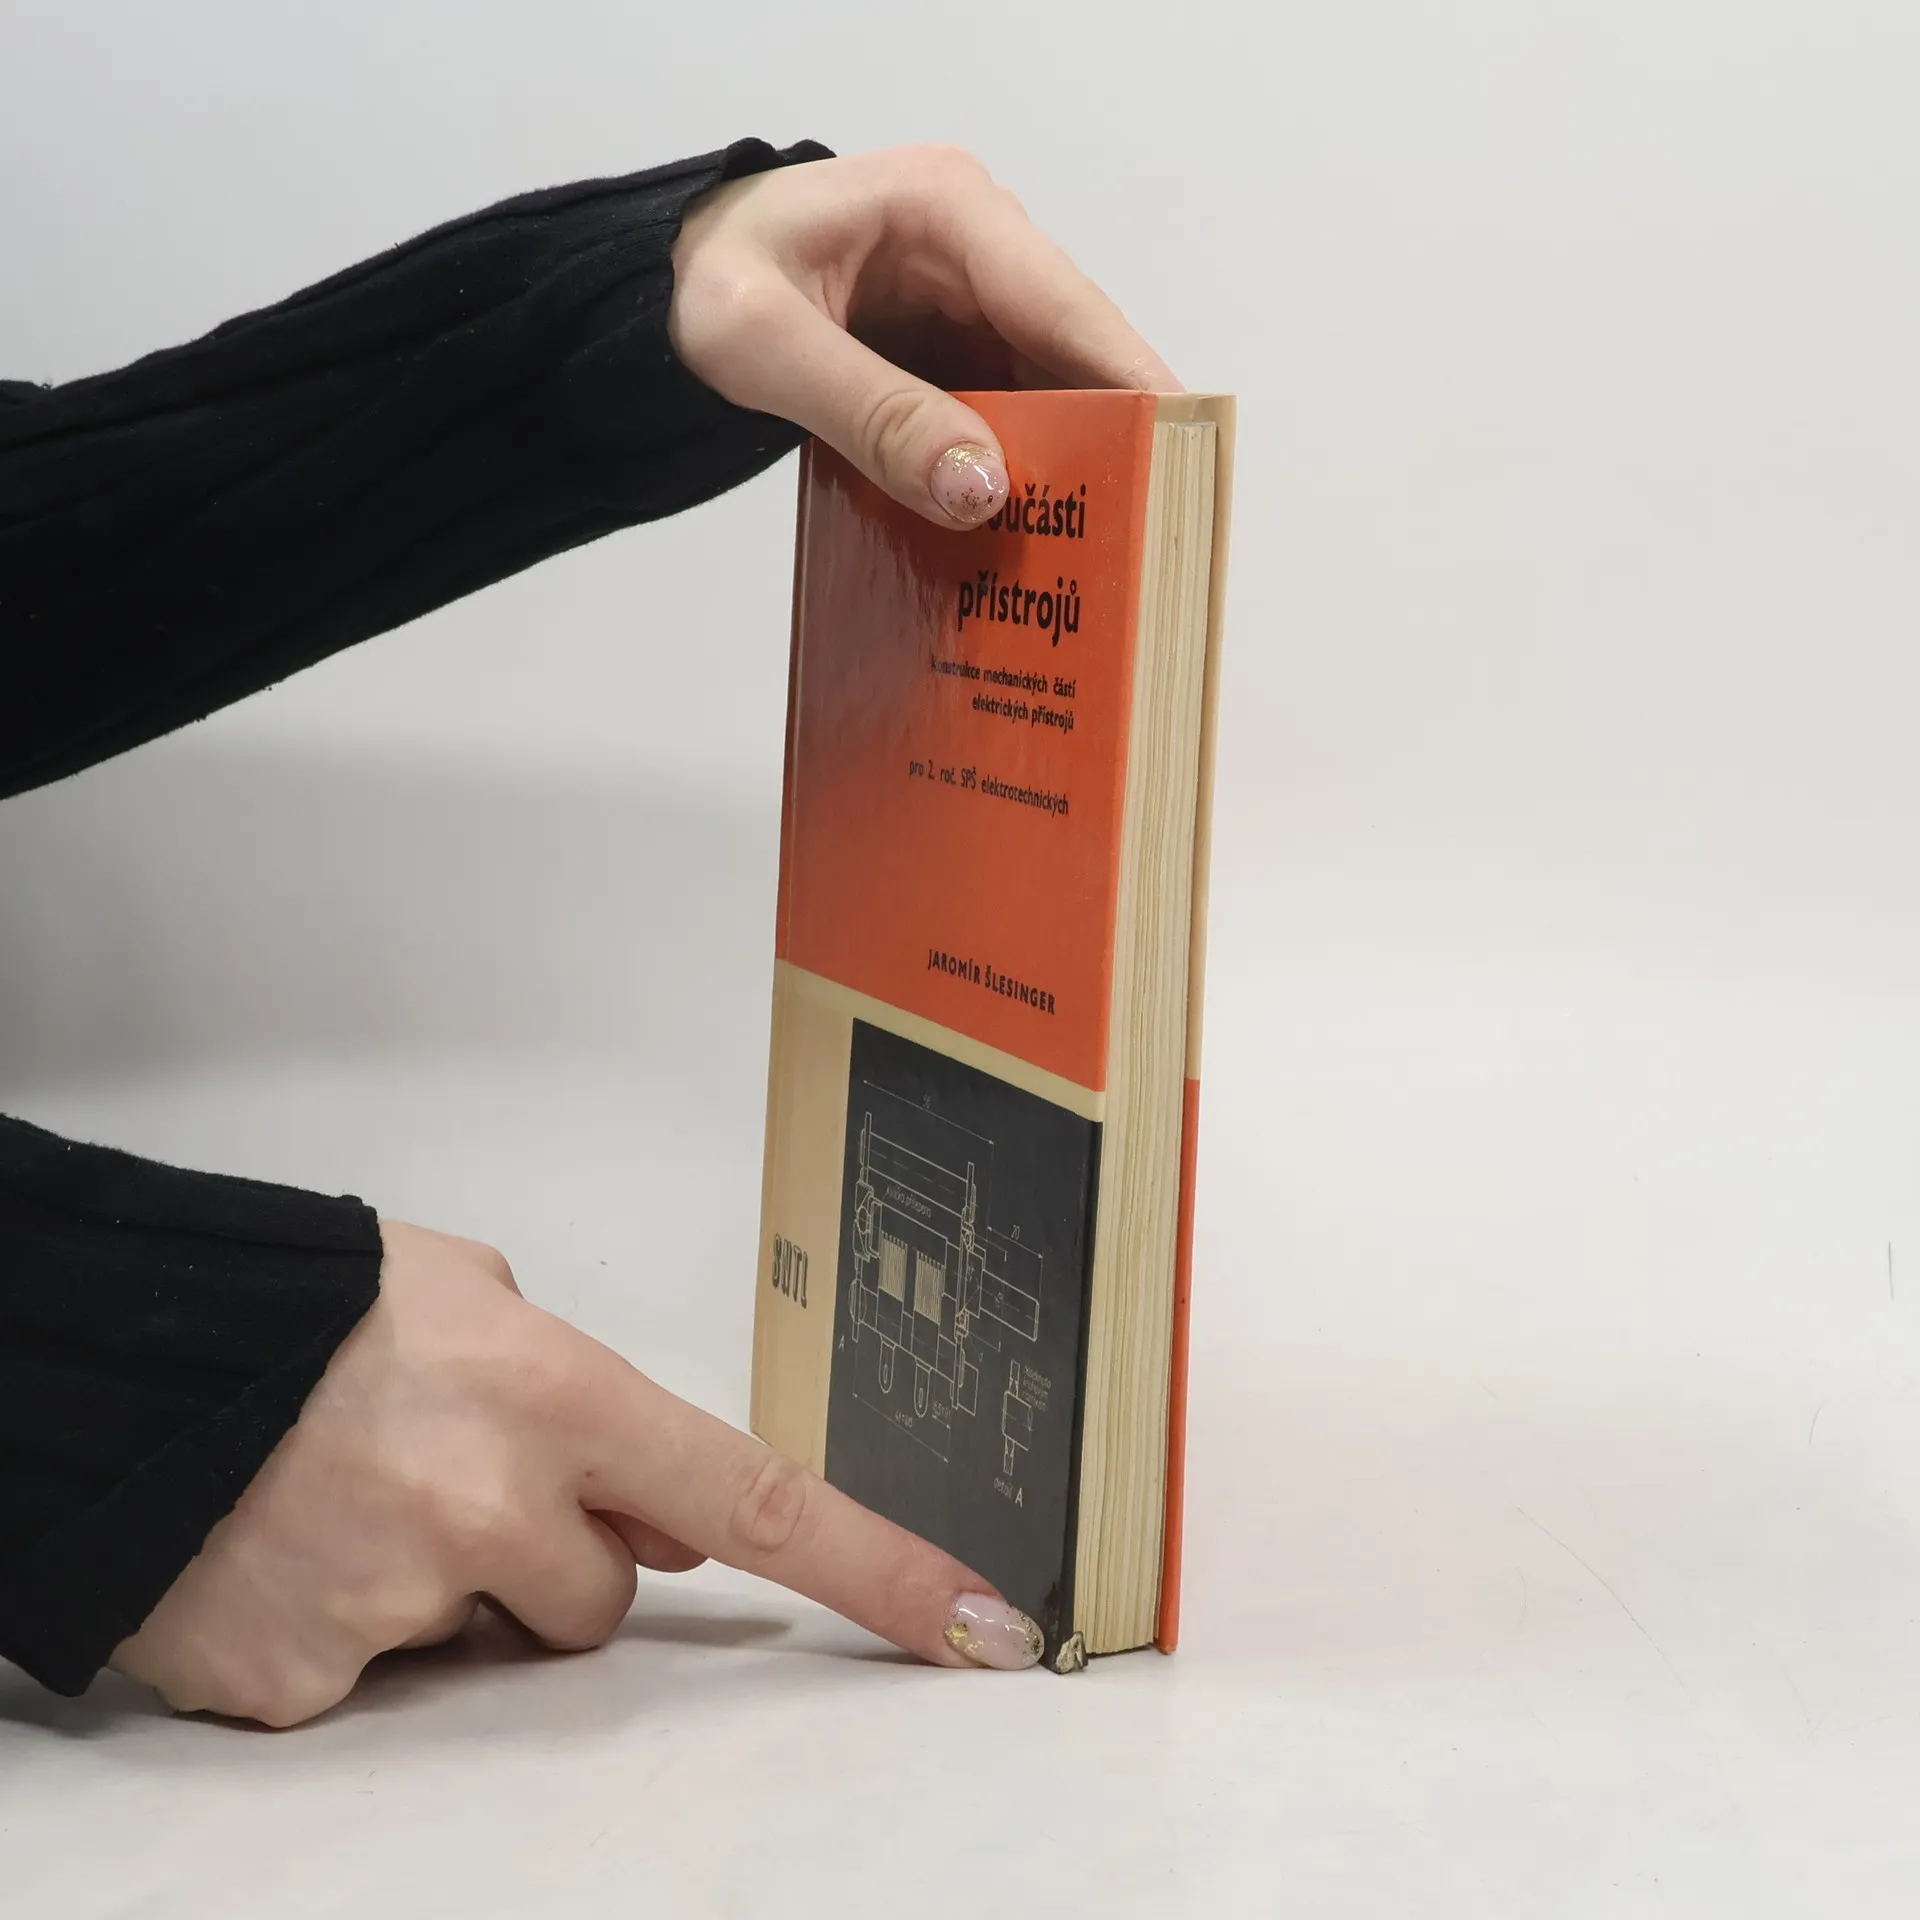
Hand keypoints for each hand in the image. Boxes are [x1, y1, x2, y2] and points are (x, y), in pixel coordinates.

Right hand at [111, 1222, 1043, 1725]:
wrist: (130, 1353)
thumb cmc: (313, 1308)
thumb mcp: (480, 1300)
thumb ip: (590, 1399)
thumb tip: (658, 1506)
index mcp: (556, 1395)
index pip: (757, 1499)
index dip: (878, 1570)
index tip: (978, 1629)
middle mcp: (490, 1507)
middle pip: (604, 1597)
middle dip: (556, 1551)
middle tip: (452, 1470)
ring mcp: (396, 1603)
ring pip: (493, 1637)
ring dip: (456, 1587)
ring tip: (360, 1494)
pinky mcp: (304, 1682)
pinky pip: (379, 1679)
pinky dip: (351, 1626)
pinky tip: (293, 1547)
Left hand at [669, 143, 1180, 528]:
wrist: (664, 289)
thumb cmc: (703, 287)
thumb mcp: (767, 349)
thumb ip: (872, 416)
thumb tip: (982, 490)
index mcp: (946, 211)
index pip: (1063, 303)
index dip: (1128, 381)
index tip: (1181, 455)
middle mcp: (979, 248)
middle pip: (1072, 354)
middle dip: (1105, 440)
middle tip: (1142, 535)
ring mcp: (971, 302)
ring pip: (1046, 393)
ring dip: (1063, 469)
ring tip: (1095, 554)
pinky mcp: (954, 353)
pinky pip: (1004, 417)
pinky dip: (1012, 474)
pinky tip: (1025, 538)